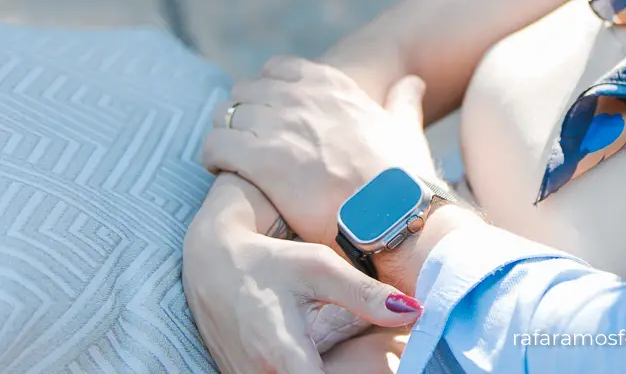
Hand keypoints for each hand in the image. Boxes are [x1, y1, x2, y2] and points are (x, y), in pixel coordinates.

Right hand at [182, 199, 422, 373]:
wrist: (212, 265)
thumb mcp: (318, 268)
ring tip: (361, 360)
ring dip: (335, 373)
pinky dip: (313, 373)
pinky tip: (328, 361)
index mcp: (282, 355)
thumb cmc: (270, 263)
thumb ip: (365, 293)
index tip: (389, 367)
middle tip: (384, 362)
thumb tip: (413, 311)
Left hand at [201, 56, 435, 244]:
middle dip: (241, 115)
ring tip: (229, 161)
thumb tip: (412, 82)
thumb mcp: (406, 130)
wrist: (391, 213)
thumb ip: (403, 101)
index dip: (267, 94)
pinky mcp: (259, 158)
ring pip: (225, 114)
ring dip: (224, 136)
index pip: (277, 69)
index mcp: (331, 84)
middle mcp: (301, 96)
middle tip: (244, 145)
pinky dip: (212, 158)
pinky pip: (214, 145)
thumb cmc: (401, 179)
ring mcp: (278, 124)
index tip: (268, 120)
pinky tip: (221, 173)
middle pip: (245, 91)